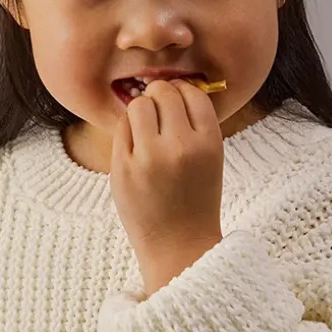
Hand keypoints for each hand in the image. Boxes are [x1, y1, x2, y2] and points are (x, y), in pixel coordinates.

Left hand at [110, 79, 224, 294]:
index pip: (192, 93)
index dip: (183, 92)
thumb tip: (169, 85)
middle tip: (158, 112)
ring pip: (139, 105)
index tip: (177, 102)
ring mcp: (148, 158)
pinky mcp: (122, 168)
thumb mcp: (210, 159)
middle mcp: (179, 147)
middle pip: (163, 93)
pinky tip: (136, 145)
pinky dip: (128, 130)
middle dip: (159, 96)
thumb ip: (194, 125)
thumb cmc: (195, 199)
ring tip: (146, 127)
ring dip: (141, 109)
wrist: (178, 246)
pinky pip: (121, 128)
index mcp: (208, 143)